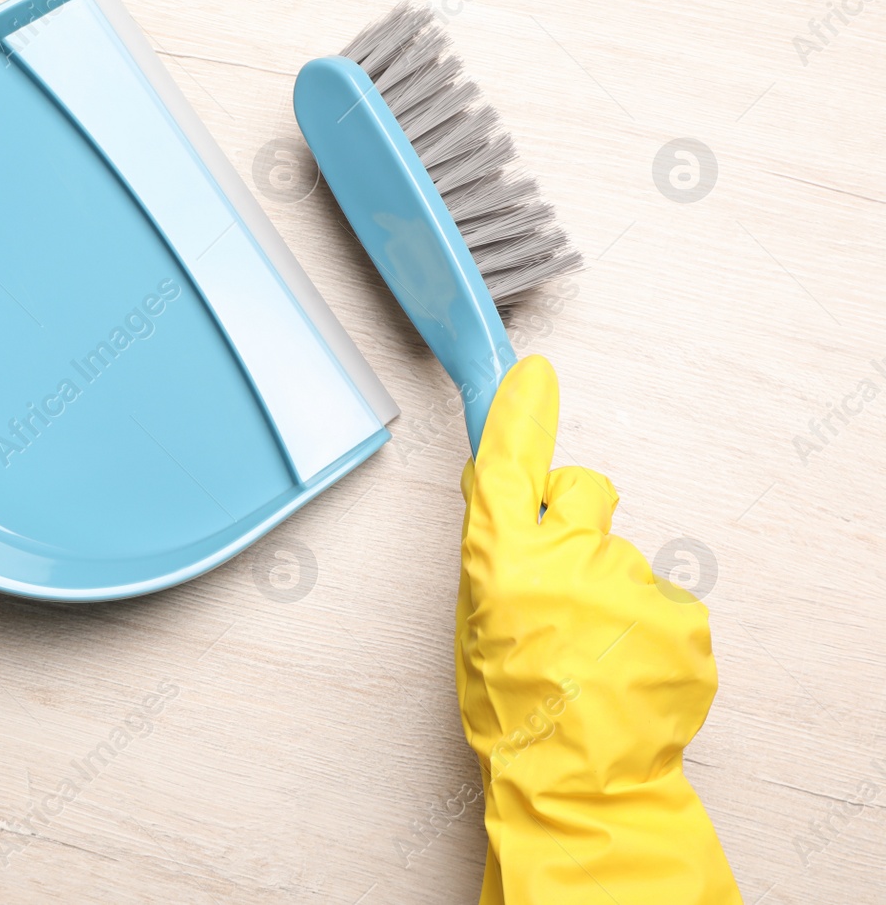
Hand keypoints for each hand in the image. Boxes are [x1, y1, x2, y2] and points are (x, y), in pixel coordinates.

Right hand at [454, 356, 740, 904]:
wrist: (579, 781)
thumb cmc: (514, 712)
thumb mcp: (476, 621)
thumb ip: (496, 553)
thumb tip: (507, 502)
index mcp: (504, 561)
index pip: (509, 463)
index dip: (518, 413)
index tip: (528, 375)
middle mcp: (570, 559)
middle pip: (584, 494)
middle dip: (575, 519)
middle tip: (561, 580)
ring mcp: (632, 585)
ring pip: (623, 555)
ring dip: (610, 587)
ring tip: (592, 649)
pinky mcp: (682, 615)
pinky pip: (661, 597)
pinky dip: (646, 623)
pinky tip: (625, 664)